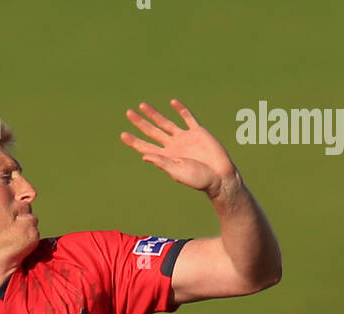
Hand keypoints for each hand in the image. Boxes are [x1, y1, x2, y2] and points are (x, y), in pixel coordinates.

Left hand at [120, 99, 237, 199]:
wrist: (220, 176)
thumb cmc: (199, 180)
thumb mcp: (178, 172)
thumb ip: (162, 163)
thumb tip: (144, 156)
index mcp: (167, 157)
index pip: (146, 147)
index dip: (135, 141)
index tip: (123, 134)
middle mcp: (173, 146)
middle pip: (153, 132)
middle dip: (140, 123)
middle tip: (128, 113)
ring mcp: (185, 138)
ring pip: (166, 123)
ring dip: (154, 114)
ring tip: (142, 105)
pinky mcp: (198, 132)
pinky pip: (188, 118)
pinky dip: (181, 110)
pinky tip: (172, 103)